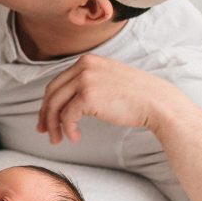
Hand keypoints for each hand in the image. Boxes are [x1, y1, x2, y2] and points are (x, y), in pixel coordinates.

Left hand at [37, 54, 174, 143]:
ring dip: (54, 125)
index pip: (58, 82)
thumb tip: (66, 103)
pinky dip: (67, 129)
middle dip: (45, 114)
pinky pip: (67, 116)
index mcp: (87, 61)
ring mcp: (85, 80)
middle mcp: (83, 66)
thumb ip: (87, 83)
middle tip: (44, 131)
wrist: (156, 101)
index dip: (48, 102)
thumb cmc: (136, 96)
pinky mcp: (88, 96)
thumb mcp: (107, 79)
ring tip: (57, 139)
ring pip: (55, 105)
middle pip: (52, 92)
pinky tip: (75, 137)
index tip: (46, 118)